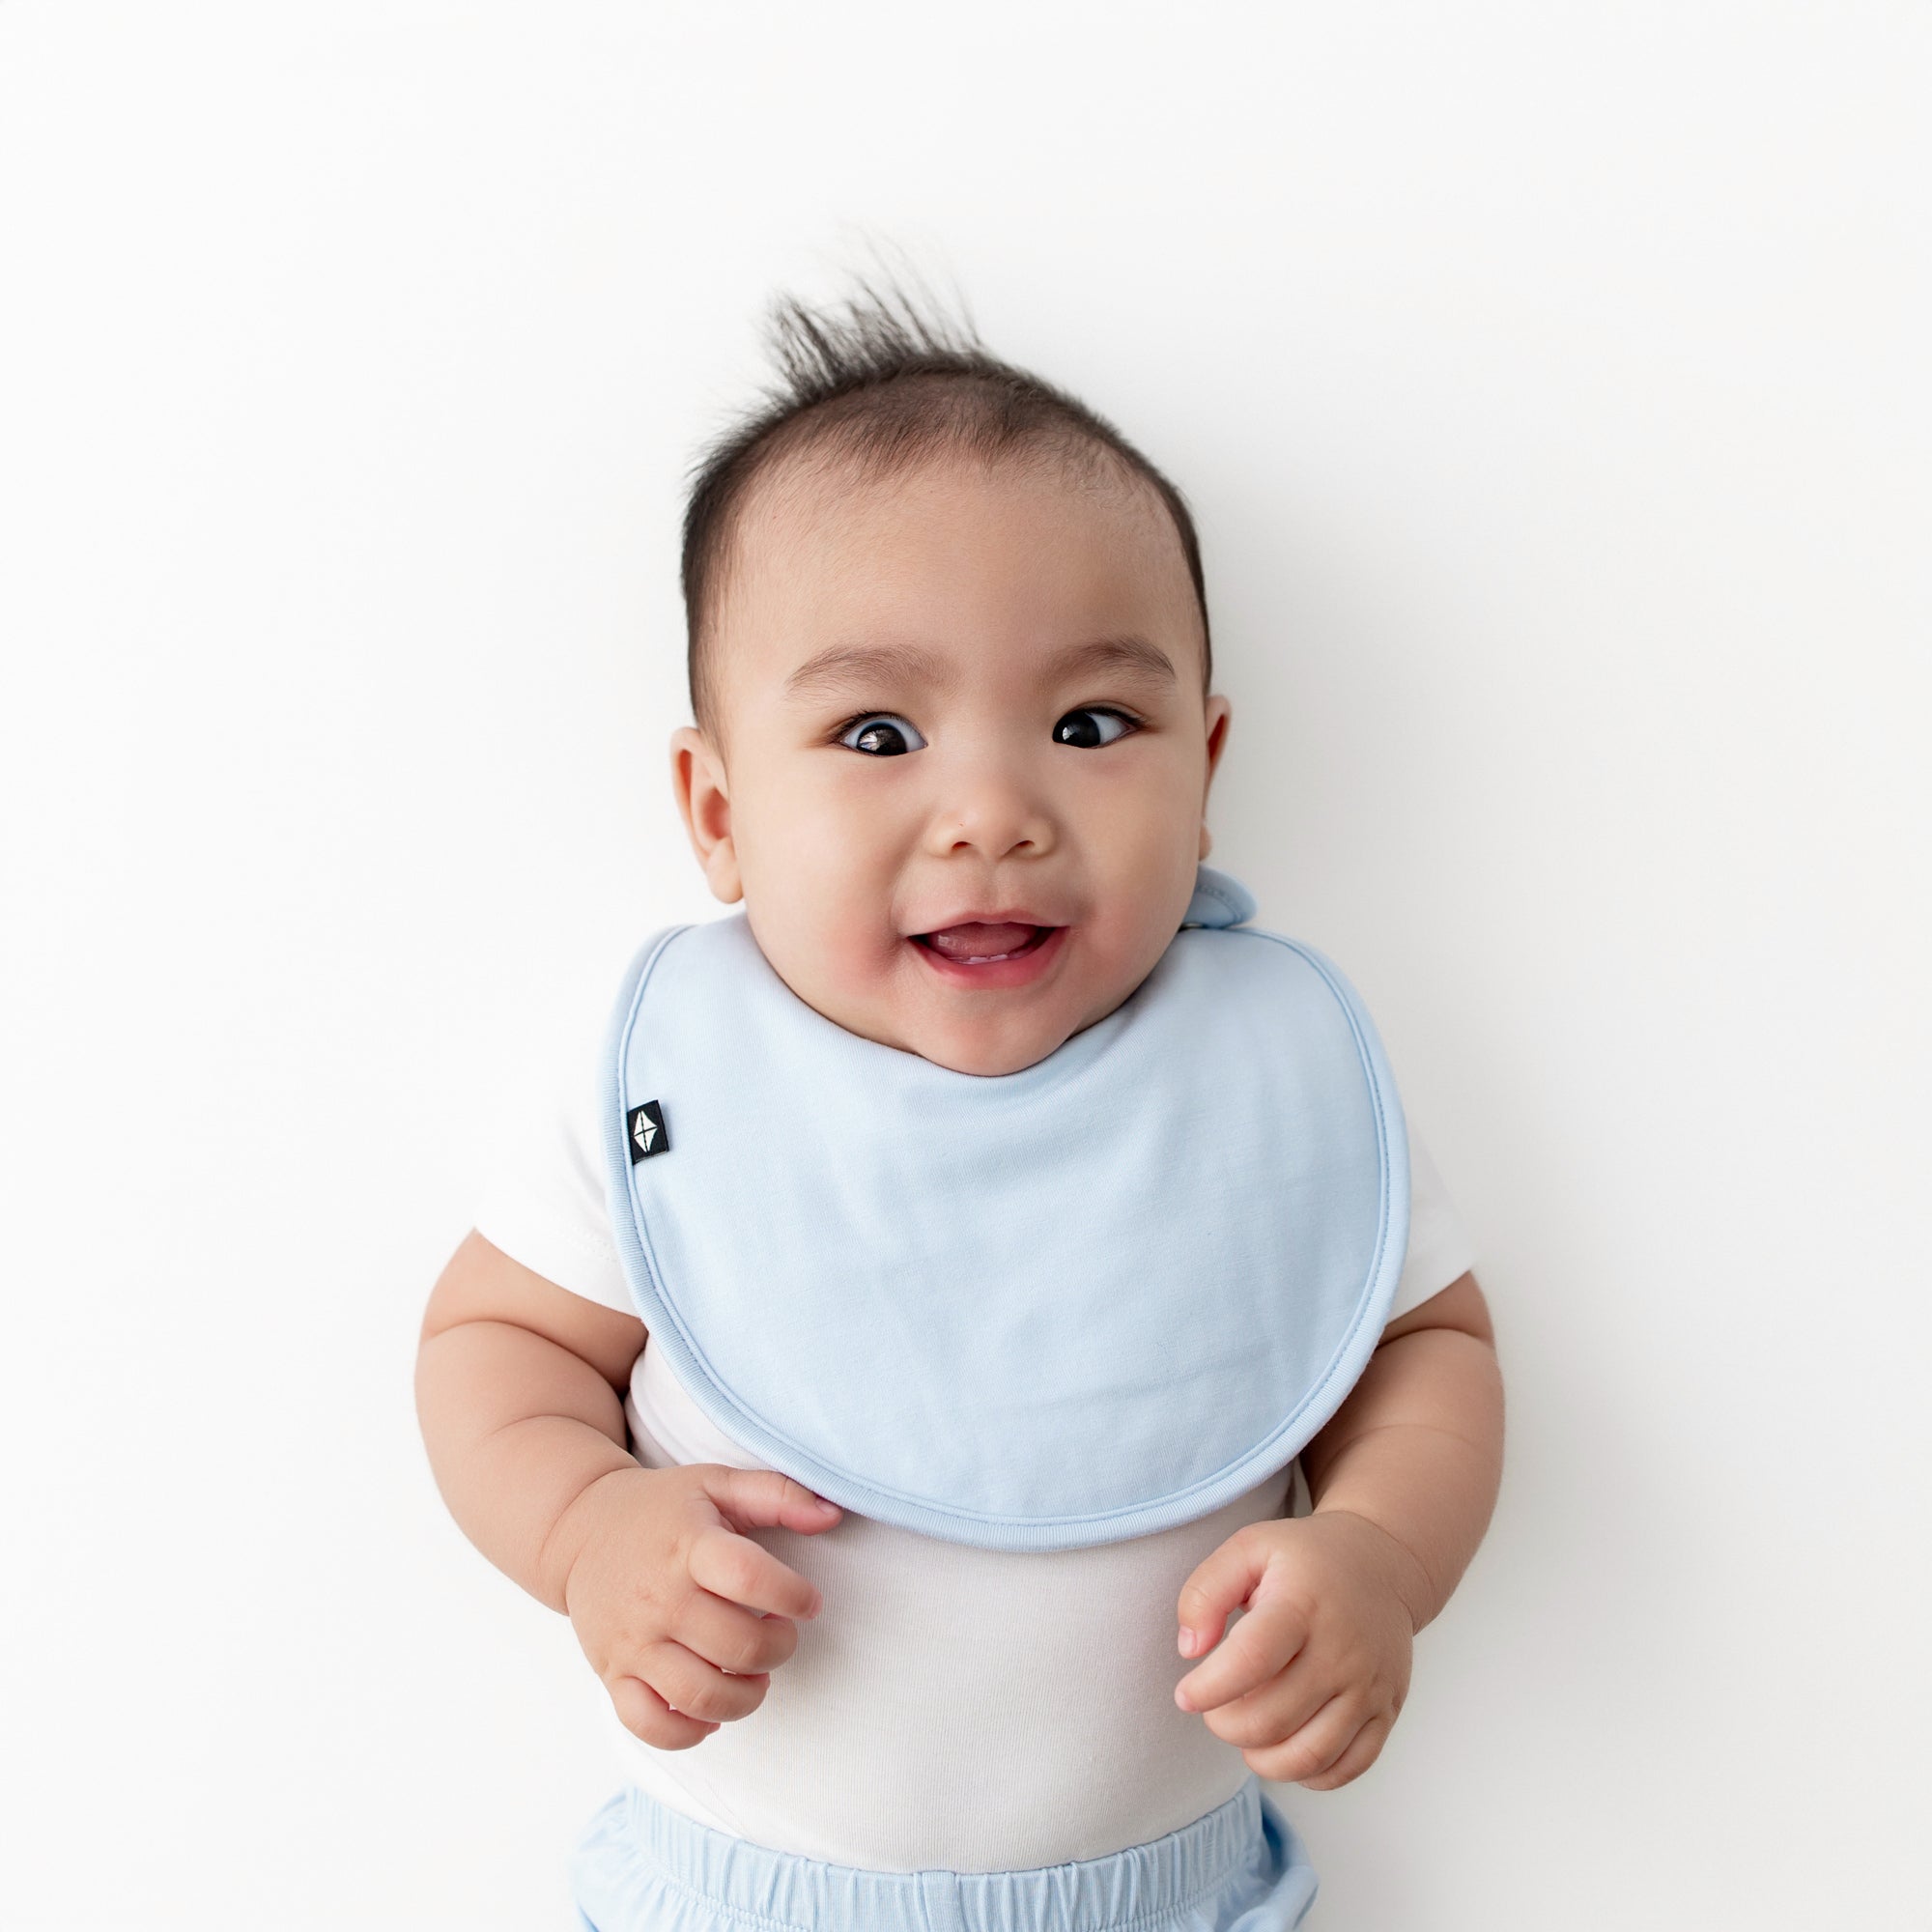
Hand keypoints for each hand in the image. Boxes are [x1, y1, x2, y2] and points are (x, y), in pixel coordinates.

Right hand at [555, 1462, 842, 1749]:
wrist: (579, 1531)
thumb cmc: (662, 1510)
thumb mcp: (718, 1484)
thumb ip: (780, 1495)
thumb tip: (832, 1516)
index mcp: (688, 1546)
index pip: (750, 1578)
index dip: (794, 1596)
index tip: (808, 1601)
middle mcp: (658, 1598)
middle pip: (737, 1646)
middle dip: (779, 1648)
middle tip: (781, 1634)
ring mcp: (633, 1642)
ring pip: (701, 1695)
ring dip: (747, 1695)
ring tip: (755, 1673)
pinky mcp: (612, 1675)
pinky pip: (651, 1726)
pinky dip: (690, 1732)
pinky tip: (712, 1708)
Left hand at [1172, 1509, 1426, 1788]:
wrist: (1381, 1565)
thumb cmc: (1304, 1559)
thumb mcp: (1247, 1549)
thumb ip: (1204, 1592)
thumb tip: (1189, 1650)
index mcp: (1302, 1605)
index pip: (1250, 1661)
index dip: (1208, 1688)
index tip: (1186, 1694)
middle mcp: (1341, 1651)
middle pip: (1272, 1720)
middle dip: (1225, 1725)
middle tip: (1214, 1708)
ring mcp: (1368, 1687)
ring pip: (1308, 1756)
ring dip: (1261, 1758)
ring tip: (1245, 1731)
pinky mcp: (1385, 1712)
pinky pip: (1346, 1768)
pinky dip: (1306, 1774)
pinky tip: (1284, 1747)